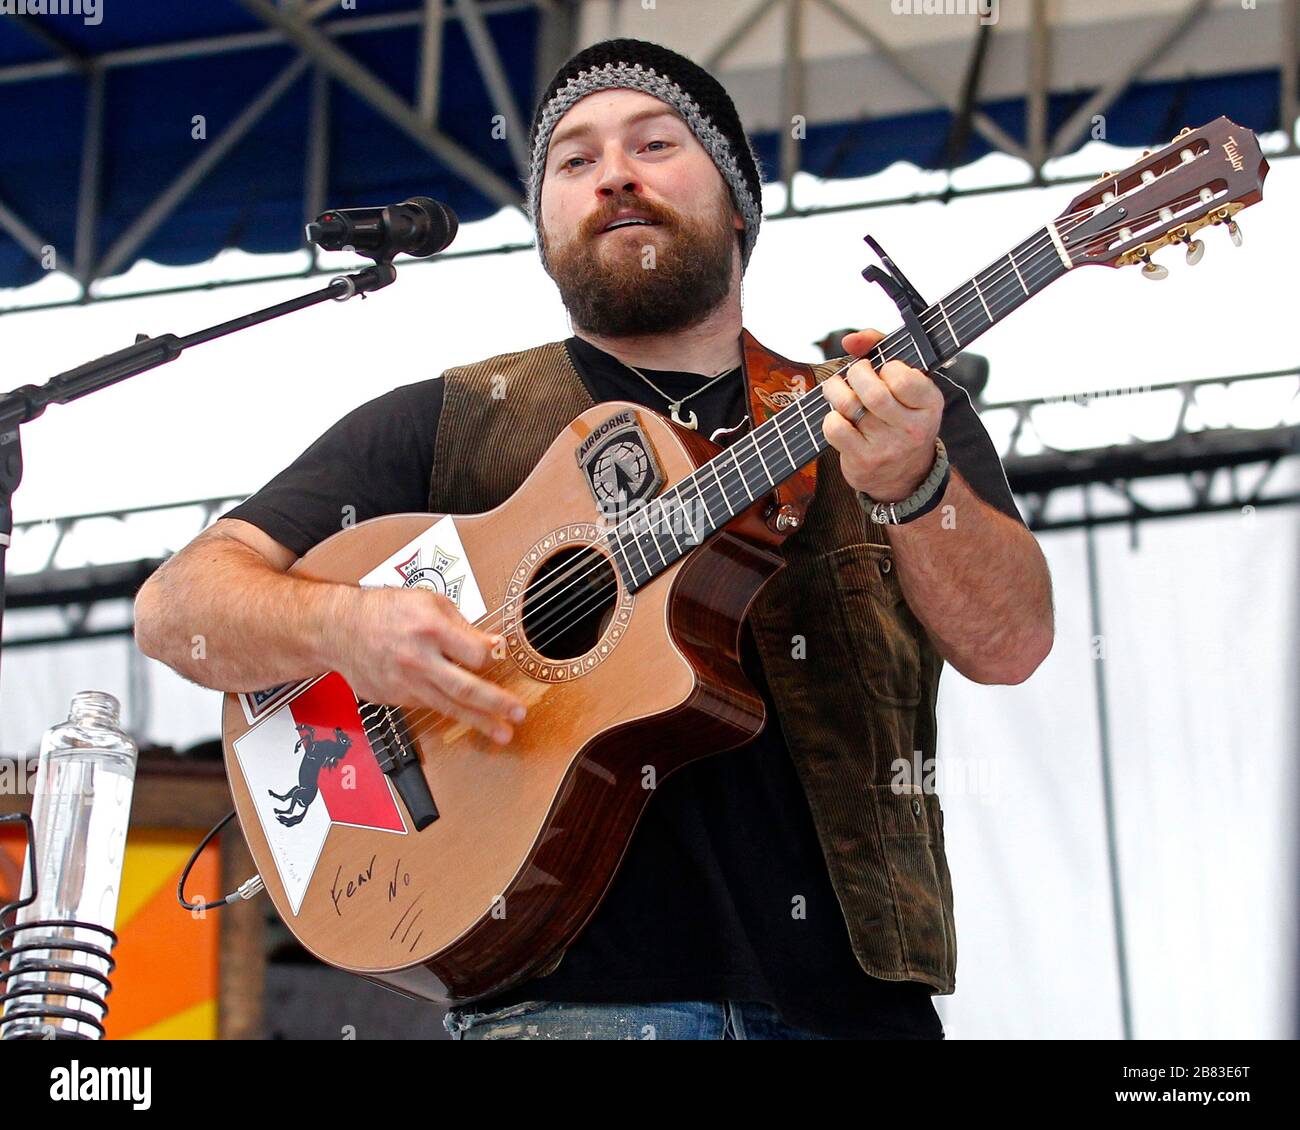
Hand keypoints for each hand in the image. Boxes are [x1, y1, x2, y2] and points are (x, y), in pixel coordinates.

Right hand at [332, 586, 525, 745]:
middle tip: (518, 713)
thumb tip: (492, 643)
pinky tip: (465, 715)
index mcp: (430, 629)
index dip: (491, 656)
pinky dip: (448, 709)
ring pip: (449, 707)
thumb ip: (462, 625)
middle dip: (496, 703)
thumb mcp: (428, 601)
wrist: (338, 629)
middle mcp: (418, 660)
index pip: (474, 654)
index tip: (499, 656)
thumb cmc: (384, 610)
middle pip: (465, 688)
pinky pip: (429, 705)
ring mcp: (406, 683)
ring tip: (502, 732)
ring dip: (479, 721)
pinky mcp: (397, 698)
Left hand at [821, 328, 944, 501]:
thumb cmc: (900, 418)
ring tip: (838, 389)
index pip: (903, 377)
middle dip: (856, 374)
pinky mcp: (863, 461)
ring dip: (836, 390)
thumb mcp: (906, 385)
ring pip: (850, 406)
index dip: (886, 367)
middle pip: (873, 392)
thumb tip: (850, 340)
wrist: (905, 476)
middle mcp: (912, 428)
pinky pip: (835, 428)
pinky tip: (839, 417)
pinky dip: (831, 417)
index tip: (884, 371)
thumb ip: (882, 349)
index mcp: (929, 404)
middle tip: (854, 374)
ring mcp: (887, 447)